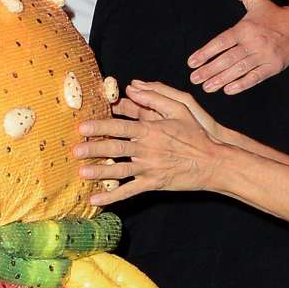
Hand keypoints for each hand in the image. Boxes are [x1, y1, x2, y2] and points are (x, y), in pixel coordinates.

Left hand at [75, 80, 225, 203]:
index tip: (82, 126)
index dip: (100, 126)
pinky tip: (96, 200)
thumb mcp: (180, 108)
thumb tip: (134, 87)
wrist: (213, 162)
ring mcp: (149, 168)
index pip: (120, 126)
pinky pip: (129, 191)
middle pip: (115, 148)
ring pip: (119, 170)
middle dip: (93, 149)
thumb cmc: (197, 134)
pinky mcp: (153, 183)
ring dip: (99, 172)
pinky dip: (112, 197)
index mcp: (151, 129)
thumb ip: (156, 97)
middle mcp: (147, 148)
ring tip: (81, 173)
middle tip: (75, 150)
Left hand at [186, 0, 288, 93]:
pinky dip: (242, 84)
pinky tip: (228, 90)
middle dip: (209, 70)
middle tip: (194, 79)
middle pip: (228, 58)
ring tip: (206, 87)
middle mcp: (254, 42)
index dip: (205, 53)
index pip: (221, 42)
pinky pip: (255, 77)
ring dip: (221, 79)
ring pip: (239, 69)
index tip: (191, 62)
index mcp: (245, 28)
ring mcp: (264, 55)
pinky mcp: (273, 67)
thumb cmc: (271, 14)